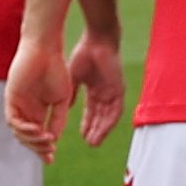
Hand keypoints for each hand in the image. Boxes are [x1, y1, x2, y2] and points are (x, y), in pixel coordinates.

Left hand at [1, 29, 67, 156]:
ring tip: (47, 141)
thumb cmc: (56, 70)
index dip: (42, 150)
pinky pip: (13, 120)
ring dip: (33, 140)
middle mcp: (25, 110)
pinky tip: (37, 130)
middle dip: (37, 149)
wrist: (46, 51)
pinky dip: (24, 128)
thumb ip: (58, 119)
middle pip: (26, 138)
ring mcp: (17, 105)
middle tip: (49, 153)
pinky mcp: (11, 99)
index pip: (37, 136)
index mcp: (37, 111)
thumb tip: (53, 139)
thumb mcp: (62, 100)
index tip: (51, 160)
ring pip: (19, 132)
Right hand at [64, 33, 126, 149]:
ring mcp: (114, 91)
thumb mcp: (73, 77)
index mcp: (96, 89)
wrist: (96, 41)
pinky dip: (109, 122)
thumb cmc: (84, 54)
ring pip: (109, 116)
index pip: (92, 111)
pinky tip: (102, 131)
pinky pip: (116, 111)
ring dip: (102, 130)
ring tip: (93, 143)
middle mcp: (106, 92)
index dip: (87, 123)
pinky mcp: (119, 90)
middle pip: (101, 116)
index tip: (81, 135)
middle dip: (94, 130)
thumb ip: (70, 93)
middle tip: (89, 144)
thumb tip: (66, 106)